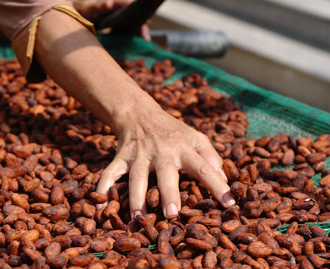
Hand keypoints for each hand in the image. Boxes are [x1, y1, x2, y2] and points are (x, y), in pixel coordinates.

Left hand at [73, 0, 150, 39]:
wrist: (75, 13)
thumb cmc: (82, 10)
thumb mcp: (89, 8)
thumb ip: (99, 5)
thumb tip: (109, 2)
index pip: (129, 4)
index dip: (138, 12)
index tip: (146, 21)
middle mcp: (117, 5)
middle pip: (134, 14)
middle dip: (141, 25)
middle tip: (146, 38)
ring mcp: (118, 13)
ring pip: (132, 21)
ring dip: (138, 30)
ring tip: (145, 40)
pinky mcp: (116, 21)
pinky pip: (127, 26)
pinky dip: (132, 32)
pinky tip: (137, 40)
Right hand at [95, 106, 234, 218]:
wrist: (139, 113)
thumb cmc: (173, 132)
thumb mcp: (196, 137)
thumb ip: (211, 157)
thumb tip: (224, 179)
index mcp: (184, 149)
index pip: (204, 168)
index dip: (217, 185)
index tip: (230, 203)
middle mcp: (161, 152)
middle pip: (165, 173)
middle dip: (168, 193)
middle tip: (172, 214)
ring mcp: (138, 155)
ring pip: (136, 177)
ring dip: (136, 197)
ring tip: (138, 217)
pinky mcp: (120, 157)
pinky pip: (109, 173)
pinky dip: (102, 189)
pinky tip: (99, 207)